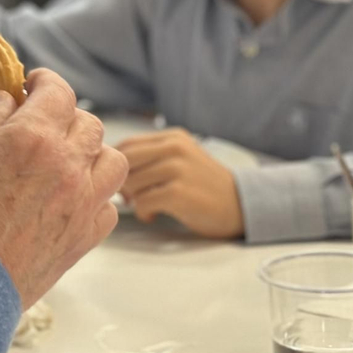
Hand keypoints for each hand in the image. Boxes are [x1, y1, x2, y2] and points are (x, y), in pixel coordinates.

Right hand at [0, 69, 126, 306]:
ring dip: (92, 154)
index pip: (58, 91)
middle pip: (88, 123)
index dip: (46, 83)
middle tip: (42, 125)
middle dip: (65, 117)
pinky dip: (96, 196)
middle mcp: (67, 166)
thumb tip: (7, 101)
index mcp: (33, 138)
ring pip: (113, 160)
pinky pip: (110, 205)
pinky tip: (71, 199)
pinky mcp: (85, 238)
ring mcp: (82, 204)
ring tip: (66, 160)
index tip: (34, 85)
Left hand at [116, 128, 243, 238]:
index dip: (118, 166)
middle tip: (131, 197)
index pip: (128, 144)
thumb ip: (153, 156)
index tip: (125, 182)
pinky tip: (154, 215)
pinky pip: (142, 202)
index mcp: (173, 137)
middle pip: (125, 162)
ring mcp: (177, 169)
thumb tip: (113, 167)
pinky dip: (143, 213)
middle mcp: (175, 148)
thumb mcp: (182, 158)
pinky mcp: (178, 192)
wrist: (239, 205)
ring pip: (131, 183)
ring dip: (134, 199)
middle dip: (122, 182)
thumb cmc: (204, 185)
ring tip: (148, 205)